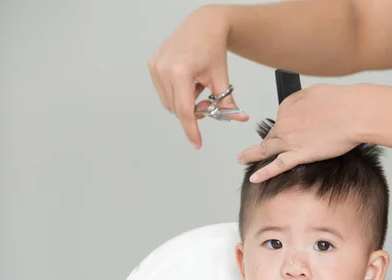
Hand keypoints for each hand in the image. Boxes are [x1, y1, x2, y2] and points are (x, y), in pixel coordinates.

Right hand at [148, 5, 248, 148]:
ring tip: (198, 87)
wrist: (204, 24)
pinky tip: (188, 80)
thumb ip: (227, 102)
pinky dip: (177, 92)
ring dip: (184, 102)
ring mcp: (155, 66)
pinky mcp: (152, 64)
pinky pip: (163, 90)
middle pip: (177, 108)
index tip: (196, 143)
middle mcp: (163, 69)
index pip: (184, 110)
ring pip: (168, 102)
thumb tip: (238, 118)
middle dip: (193, 112)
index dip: (191, 130)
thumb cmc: (213, 47)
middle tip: (207, 101)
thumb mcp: (221, 77)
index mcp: (180, 72)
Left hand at [237, 84, 367, 182]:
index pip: (281, 118)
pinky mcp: (299, 155)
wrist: (354, 112)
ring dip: (251, 155)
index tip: (293, 128)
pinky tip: (254, 178)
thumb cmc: (341, 101)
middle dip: (264, 141)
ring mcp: (290, 141)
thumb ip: (302, 100)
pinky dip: (264, 173)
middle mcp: (284, 123)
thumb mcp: (316, 91)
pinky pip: (277, 166)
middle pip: (271, 134)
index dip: (287, 124)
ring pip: (266, 149)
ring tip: (242, 159)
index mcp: (287, 106)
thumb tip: (299, 108)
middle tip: (253, 148)